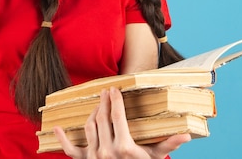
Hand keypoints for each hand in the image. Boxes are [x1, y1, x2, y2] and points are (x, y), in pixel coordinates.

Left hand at [54, 87, 190, 158]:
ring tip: (97, 105)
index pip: (117, 116)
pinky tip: (55, 128)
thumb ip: (168, 145)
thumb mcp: (155, 158)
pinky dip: (63, 139)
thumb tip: (186, 135)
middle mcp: (106, 151)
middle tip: (105, 92)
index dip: (115, 100)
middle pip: (102, 118)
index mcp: (123, 147)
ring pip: (89, 127)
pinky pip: (71, 151)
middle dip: (103, 102)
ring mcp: (94, 157)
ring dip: (92, 113)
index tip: (114, 89)